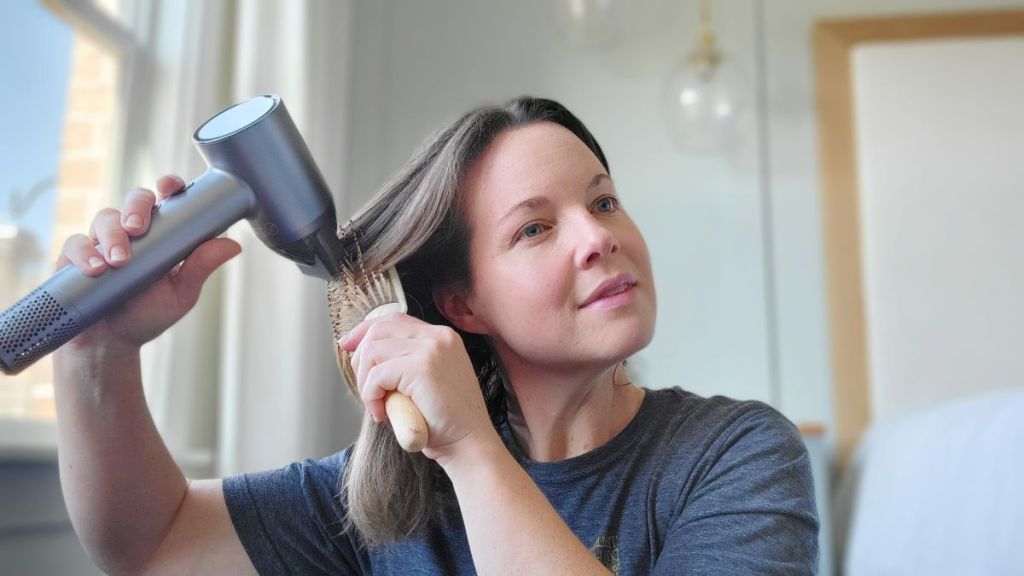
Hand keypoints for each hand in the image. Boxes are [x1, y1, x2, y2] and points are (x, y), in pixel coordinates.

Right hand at [55, 175, 241, 356]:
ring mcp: (102, 241)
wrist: (111, 343)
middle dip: (135, 208)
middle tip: (137, 228)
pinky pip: (75, 243)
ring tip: (118, 261)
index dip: (169, 185)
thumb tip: (233, 245)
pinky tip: (96, 268)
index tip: (169, 186)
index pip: (167, 200)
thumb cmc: (148, 314)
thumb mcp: (181, 293)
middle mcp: (133, 232)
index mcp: (162, 234)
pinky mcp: (75, 256)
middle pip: (134, 200)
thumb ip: (200, 267)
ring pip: (105, 218)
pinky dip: (85, 253)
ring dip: (112, 236)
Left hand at [339, 313, 500, 463]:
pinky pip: (376, 376)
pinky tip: (382, 413)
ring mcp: (431, 349)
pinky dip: (370, 396)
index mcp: (442, 336)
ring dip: (365, 382)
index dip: (365, 330)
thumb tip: (362, 351)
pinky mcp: (421, 368)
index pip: (394, 319)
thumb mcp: (427, 380)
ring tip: (378, 405)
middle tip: (366, 390)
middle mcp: (439, 336)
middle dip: (360, 359)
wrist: (469, 443)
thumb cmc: (446, 420)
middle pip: (378, 329)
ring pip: (372, 351)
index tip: (348, 346)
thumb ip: (405, 360)